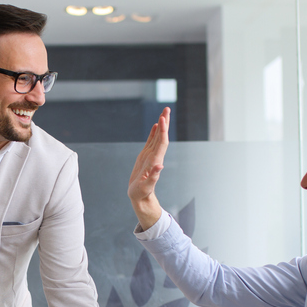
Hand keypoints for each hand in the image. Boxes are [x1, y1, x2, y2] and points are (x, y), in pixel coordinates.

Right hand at [127, 107, 170, 230]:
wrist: (140, 197)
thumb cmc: (142, 193)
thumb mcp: (146, 186)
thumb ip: (153, 177)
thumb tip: (160, 166)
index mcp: (155, 161)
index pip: (161, 143)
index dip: (162, 131)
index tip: (162, 120)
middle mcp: (155, 156)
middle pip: (161, 136)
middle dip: (164, 123)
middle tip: (166, 109)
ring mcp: (151, 156)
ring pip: (157, 137)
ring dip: (161, 125)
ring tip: (163, 113)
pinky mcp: (145, 157)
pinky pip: (151, 142)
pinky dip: (154, 132)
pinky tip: (156, 125)